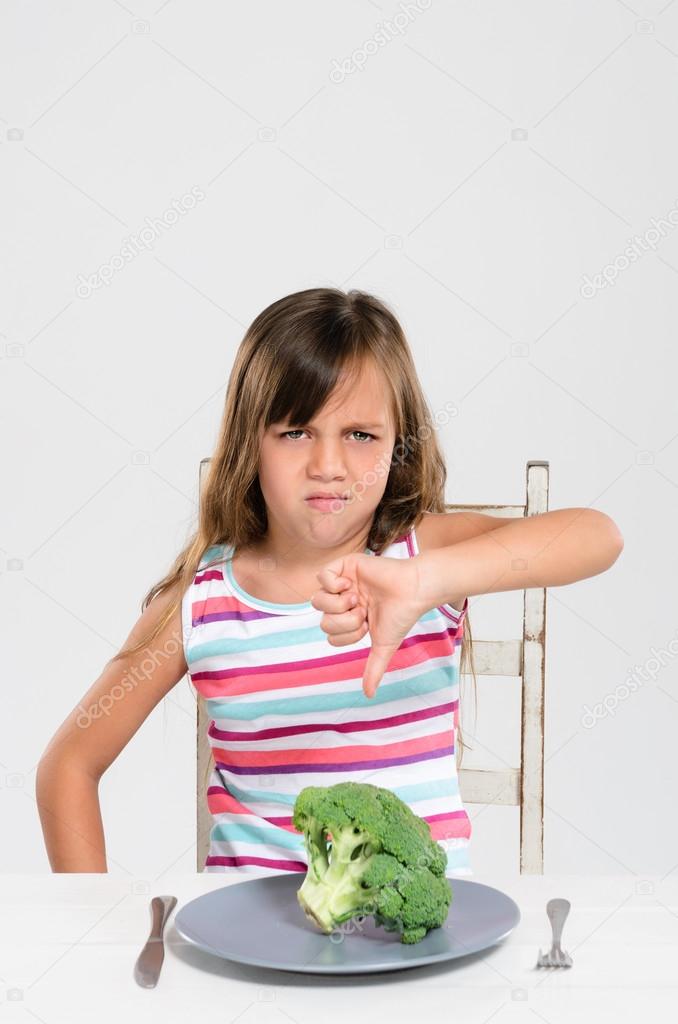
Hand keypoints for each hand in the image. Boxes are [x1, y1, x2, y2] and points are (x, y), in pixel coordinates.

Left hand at [311, 552, 426, 699]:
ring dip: (337, 603)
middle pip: (322, 620)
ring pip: (317, 599)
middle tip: (362, 611)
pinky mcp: (344, 565)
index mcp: (350, 618)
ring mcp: (343, 583)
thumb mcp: (383, 646)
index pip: (330, 634)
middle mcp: (344, 601)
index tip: (366, 625)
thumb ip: (373, 669)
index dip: (346, 634)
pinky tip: (350, 584)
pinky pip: (321, 576)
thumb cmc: (401, 616)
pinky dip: (332, 584)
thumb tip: (368, 695)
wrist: (412, 591)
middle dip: (343, 620)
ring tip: (356, 597)